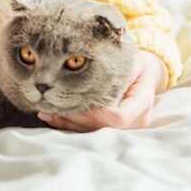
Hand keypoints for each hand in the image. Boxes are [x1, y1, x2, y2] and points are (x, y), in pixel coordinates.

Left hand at [37, 50, 165, 131]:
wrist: (144, 70)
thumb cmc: (134, 62)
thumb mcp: (128, 59)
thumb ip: (113, 71)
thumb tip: (88, 72)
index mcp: (143, 102)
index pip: (118, 117)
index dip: (94, 114)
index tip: (72, 101)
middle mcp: (138, 119)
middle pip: (104, 128)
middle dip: (75, 120)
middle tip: (49, 109)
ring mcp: (128, 127)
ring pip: (96, 131)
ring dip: (70, 124)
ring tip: (47, 113)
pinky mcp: (116, 128)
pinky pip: (94, 130)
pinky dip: (73, 124)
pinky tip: (54, 117)